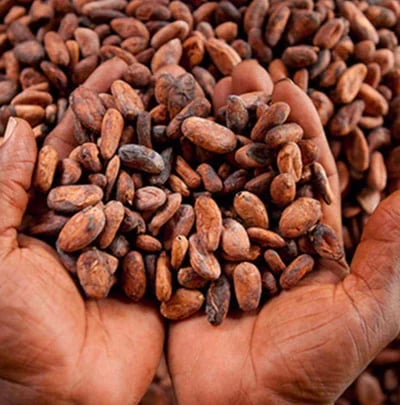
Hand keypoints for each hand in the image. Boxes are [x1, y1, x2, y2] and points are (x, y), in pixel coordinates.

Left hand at [0, 59, 163, 403]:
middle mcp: (96, 219)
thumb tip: (18, 126)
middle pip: (120, 156)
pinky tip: (215, 163)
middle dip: (140, 114)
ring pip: (154, 185)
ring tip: (197, 104)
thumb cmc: (16, 331)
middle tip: (164, 72)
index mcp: (53, 212)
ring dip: (172, 148)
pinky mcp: (163, 267)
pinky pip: (181, 226)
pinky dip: (194, 196)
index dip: (92, 104)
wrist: (65, 396)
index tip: (116, 66)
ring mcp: (134, 241)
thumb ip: (3, 189)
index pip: (73, 143)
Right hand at [168, 77, 399, 403]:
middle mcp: (261, 229)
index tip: (285, 88)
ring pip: (215, 177)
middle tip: (238, 71)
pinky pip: (177, 211)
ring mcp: (219, 239)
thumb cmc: (309, 364)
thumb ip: (388, 250)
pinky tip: (161, 141)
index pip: (303, 169)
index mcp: (305, 236)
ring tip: (197, 90)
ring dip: (209, 135)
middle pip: (255, 162)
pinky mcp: (184, 254)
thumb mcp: (363, 307)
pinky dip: (171, 177)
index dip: (297, 127)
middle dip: (248, 117)